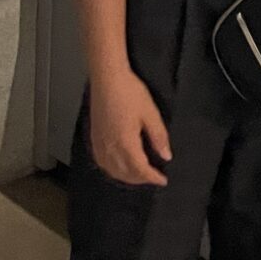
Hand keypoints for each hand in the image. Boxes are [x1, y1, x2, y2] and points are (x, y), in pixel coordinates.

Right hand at [89, 68, 171, 185]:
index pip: (140, 170)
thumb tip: (166, 156)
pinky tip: (118, 167)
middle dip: (140, 179)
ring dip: (126, 177)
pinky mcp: (94, 138)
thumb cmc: (129, 92)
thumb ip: (158, 137)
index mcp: (125, 143)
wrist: (107, 79)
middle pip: (125, 174)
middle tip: (154, 178)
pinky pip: (102, 163)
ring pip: (112, 171)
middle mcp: (110, 148)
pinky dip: (112, 170)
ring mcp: (100, 144)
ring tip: (139, 175)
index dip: (152, 178)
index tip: (162, 180)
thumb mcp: (150, 113)